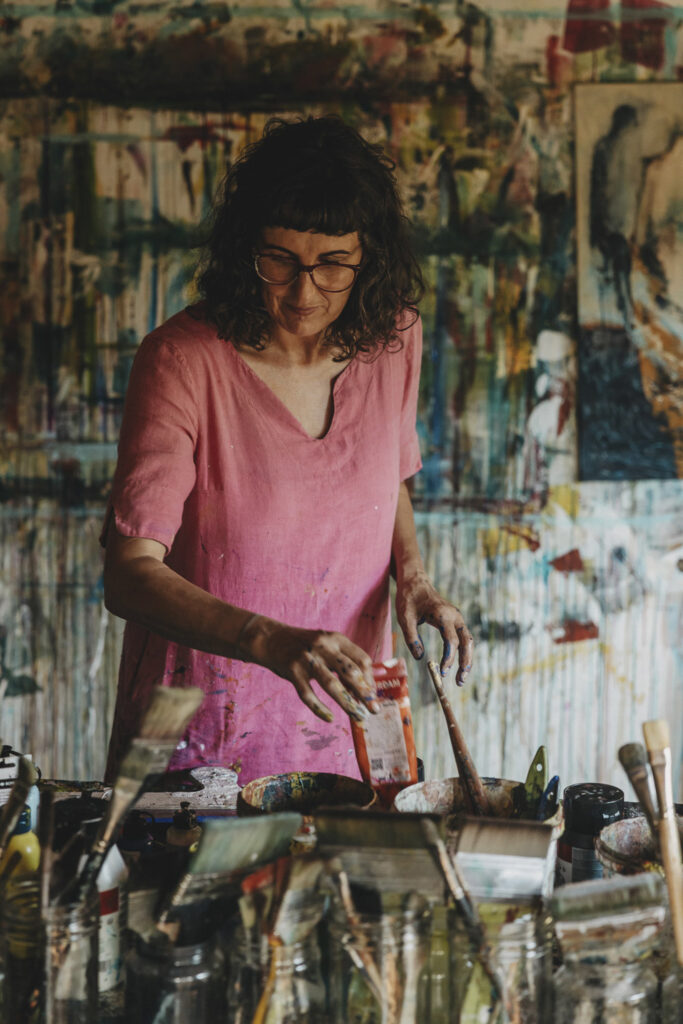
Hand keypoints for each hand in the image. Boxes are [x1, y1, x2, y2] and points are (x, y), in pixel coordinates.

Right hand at [236, 615, 378, 723]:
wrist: (270, 639)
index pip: (362, 660)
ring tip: (357, 716)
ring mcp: (307, 659)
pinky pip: (308, 694)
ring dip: (347, 703)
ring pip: (332, 685)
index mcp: (336, 639)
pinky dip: (319, 708)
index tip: (372, 694)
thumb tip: (364, 687)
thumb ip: (343, 660)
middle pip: (351, 672)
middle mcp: (324, 647)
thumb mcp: (326, 644)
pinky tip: (329, 718)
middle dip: (365, 694)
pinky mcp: (293, 671)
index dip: (370, 679)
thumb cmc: (305, 646)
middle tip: (373, 710)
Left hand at [395, 571, 473, 684]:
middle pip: (467, 642)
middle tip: (459, 681)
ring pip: (468, 641)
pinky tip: (457, 665)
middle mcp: (455, 616)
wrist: (415, 582)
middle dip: (465, 663)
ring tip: (460, 678)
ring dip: (467, 660)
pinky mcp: (455, 621)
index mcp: (443, 615)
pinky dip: (463, 652)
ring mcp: (457, 618)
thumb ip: (411, 638)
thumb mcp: (404, 618)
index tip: (443, 672)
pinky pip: (463, 638)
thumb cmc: (408, 599)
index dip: (449, 658)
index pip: (451, 640)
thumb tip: (420, 658)